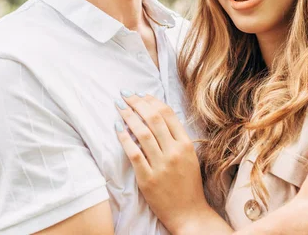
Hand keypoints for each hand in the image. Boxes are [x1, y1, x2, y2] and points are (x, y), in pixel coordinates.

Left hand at [114, 92, 216, 233]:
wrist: (188, 213)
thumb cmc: (188, 183)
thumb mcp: (189, 156)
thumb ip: (176, 137)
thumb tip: (159, 114)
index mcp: (186, 144)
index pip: (168, 114)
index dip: (152, 100)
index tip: (141, 95)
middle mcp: (174, 152)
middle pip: (153, 119)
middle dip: (137, 103)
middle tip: (125, 95)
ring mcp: (161, 165)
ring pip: (142, 133)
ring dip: (129, 116)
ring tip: (120, 107)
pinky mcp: (147, 179)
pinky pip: (134, 154)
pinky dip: (124, 138)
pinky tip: (117, 128)